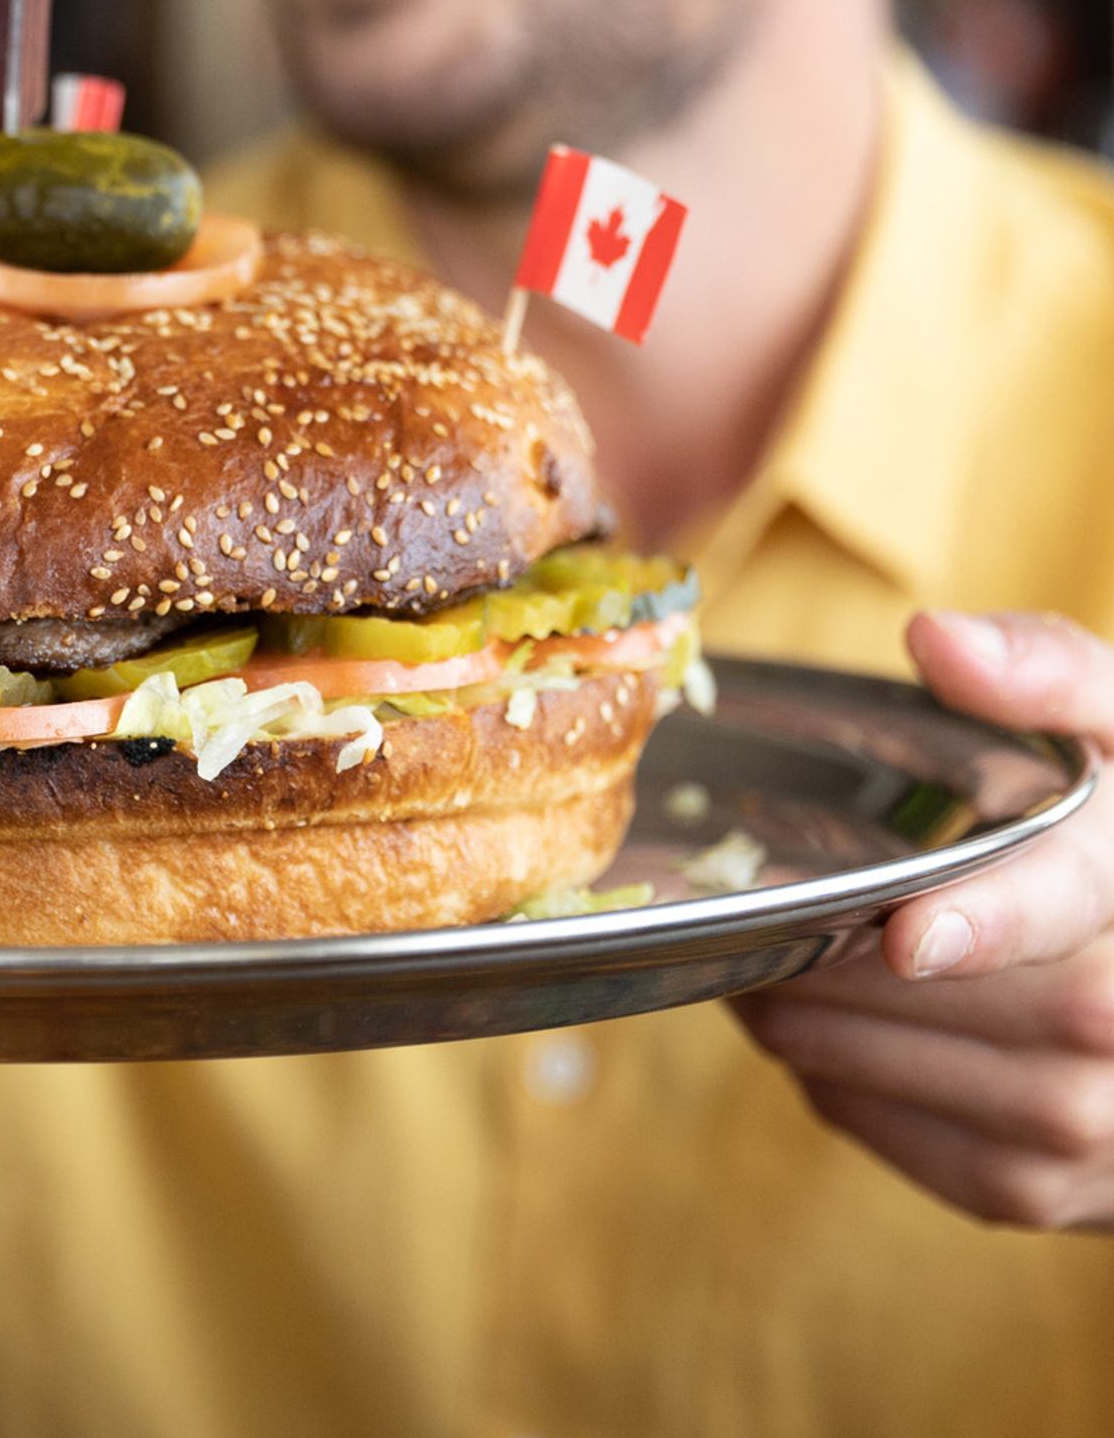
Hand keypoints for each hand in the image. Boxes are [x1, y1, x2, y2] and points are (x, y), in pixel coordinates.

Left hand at [734, 610, 1113, 1229]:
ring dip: (792, 1000)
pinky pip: (868, 1120)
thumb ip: (1044, 670)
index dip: (989, 921)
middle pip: (926, 992)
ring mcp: (1087, 1128)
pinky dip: (821, 1061)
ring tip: (769, 939)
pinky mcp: (1031, 1190)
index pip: (1068, 905)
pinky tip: (825, 1009)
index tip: (910, 933)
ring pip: (867, 1061)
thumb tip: (938, 639)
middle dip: (817, 937)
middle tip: (748, 885)